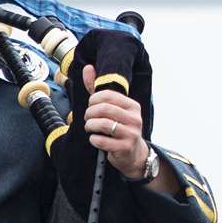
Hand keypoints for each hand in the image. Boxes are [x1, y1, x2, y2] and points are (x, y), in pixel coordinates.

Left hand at [82, 64, 148, 178]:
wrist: (133, 154)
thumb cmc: (119, 128)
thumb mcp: (111, 108)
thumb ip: (97, 89)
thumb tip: (87, 68)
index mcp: (132, 106)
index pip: (107, 95)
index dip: (93, 100)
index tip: (90, 106)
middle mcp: (135, 118)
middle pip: (104, 109)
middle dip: (89, 113)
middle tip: (87, 118)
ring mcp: (131, 134)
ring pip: (103, 124)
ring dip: (90, 125)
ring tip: (89, 127)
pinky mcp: (125, 148)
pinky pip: (103, 141)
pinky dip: (94, 139)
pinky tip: (94, 139)